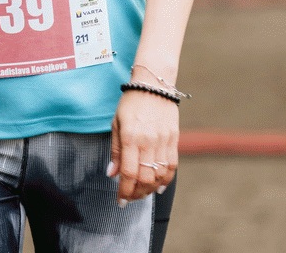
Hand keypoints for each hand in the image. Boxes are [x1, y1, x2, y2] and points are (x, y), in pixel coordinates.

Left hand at [108, 90, 177, 204]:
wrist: (154, 84)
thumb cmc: (131, 102)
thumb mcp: (116, 122)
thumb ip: (115, 150)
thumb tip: (111, 174)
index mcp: (130, 136)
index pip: (128, 172)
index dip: (124, 191)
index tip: (120, 201)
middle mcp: (148, 141)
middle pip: (144, 178)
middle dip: (136, 193)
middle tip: (130, 197)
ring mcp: (163, 140)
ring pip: (159, 175)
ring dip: (150, 189)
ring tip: (141, 192)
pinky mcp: (174, 139)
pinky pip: (172, 166)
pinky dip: (166, 180)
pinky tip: (158, 186)